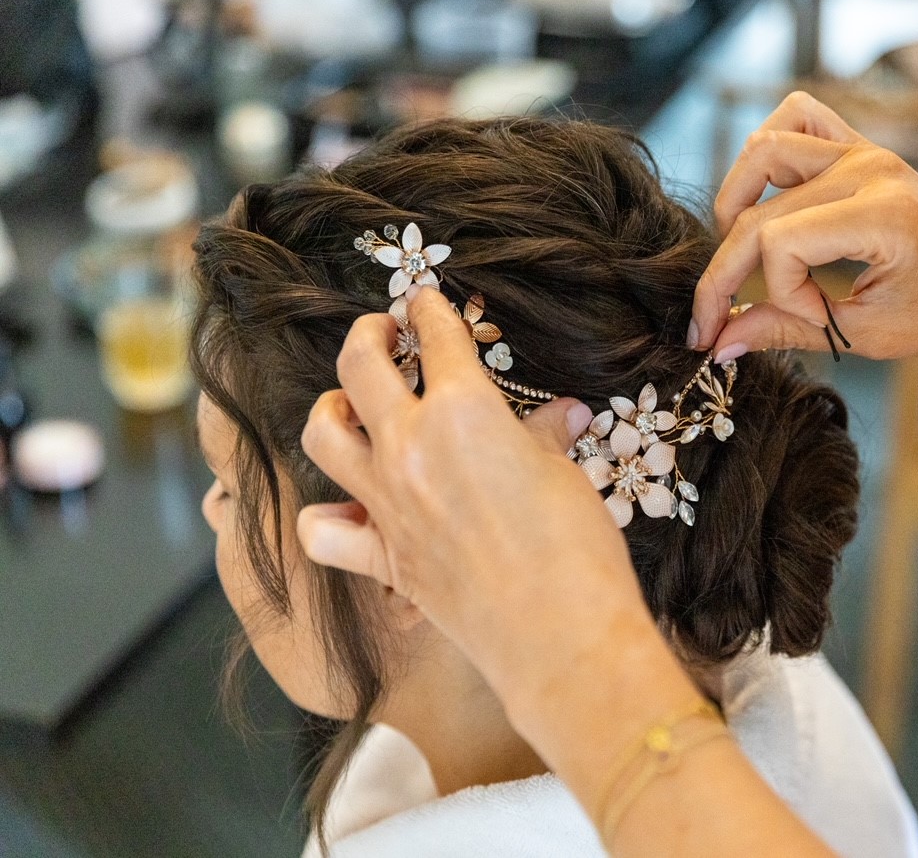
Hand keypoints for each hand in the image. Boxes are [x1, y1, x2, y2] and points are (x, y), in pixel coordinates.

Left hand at [296, 286, 656, 705]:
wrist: (559, 634)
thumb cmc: (576, 549)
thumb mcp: (565, 475)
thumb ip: (544, 438)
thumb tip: (560, 415)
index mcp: (464, 412)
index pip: (439, 338)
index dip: (432, 310)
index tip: (426, 300)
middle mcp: (410, 446)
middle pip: (359, 365)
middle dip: (368, 335)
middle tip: (383, 331)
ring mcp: (386, 502)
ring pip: (322, 434)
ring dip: (330, 408)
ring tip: (350, 406)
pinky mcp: (381, 557)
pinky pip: (324, 529)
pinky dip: (326, 513)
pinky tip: (347, 506)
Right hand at [690, 91, 917, 360]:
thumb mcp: (871, 333)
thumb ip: (789, 331)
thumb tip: (721, 342)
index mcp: (881, 214)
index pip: (779, 244)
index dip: (774, 293)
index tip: (805, 321)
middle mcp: (869, 169)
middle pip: (759, 209)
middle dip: (730, 271)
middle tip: (718, 318)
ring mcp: (866, 150)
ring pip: (765, 149)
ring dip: (737, 201)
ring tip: (740, 253)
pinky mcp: (865, 147)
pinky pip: (799, 118)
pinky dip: (769, 151)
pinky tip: (765, 195)